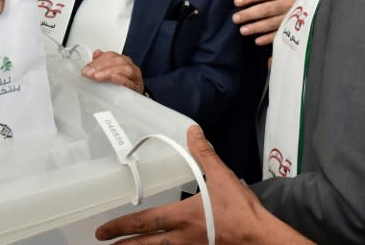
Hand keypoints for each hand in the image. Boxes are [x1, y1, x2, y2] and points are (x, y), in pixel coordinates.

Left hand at [81, 50, 143, 93]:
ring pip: (125, 69)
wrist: (135, 98)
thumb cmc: (123, 85)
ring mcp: (135, 77)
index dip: (98, 60)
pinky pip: (130, 82)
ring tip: (97, 77)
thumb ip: (102, 63)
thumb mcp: (110, 73)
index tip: (86, 69)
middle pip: (118, 61)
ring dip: (109, 72)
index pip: (111, 55)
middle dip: (101, 66)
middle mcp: (130, 66)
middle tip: (89, 73)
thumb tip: (96, 54)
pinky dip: (122, 79)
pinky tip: (114, 78)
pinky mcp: (137, 88)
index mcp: (123, 61)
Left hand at [95, 125, 315, 244]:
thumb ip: (204, 154)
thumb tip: (192, 131)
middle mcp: (182, 237)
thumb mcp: (222, 177)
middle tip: (103, 243)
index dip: (122, 226)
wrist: (262, 237)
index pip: (146, 222)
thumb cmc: (241, 211)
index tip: (102, 231)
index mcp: (183, 217)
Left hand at [232, 0, 303, 45]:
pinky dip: (269, 38)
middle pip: (266, 9)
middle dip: (250, 14)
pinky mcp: (295, 29)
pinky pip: (281, 34)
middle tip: (236, 18)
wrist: (321, 4)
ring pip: (272, 23)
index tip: (237, 2)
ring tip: (242, 30)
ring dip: (257, 27)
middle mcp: (289, 3)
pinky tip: (257, 41)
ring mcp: (292, 18)